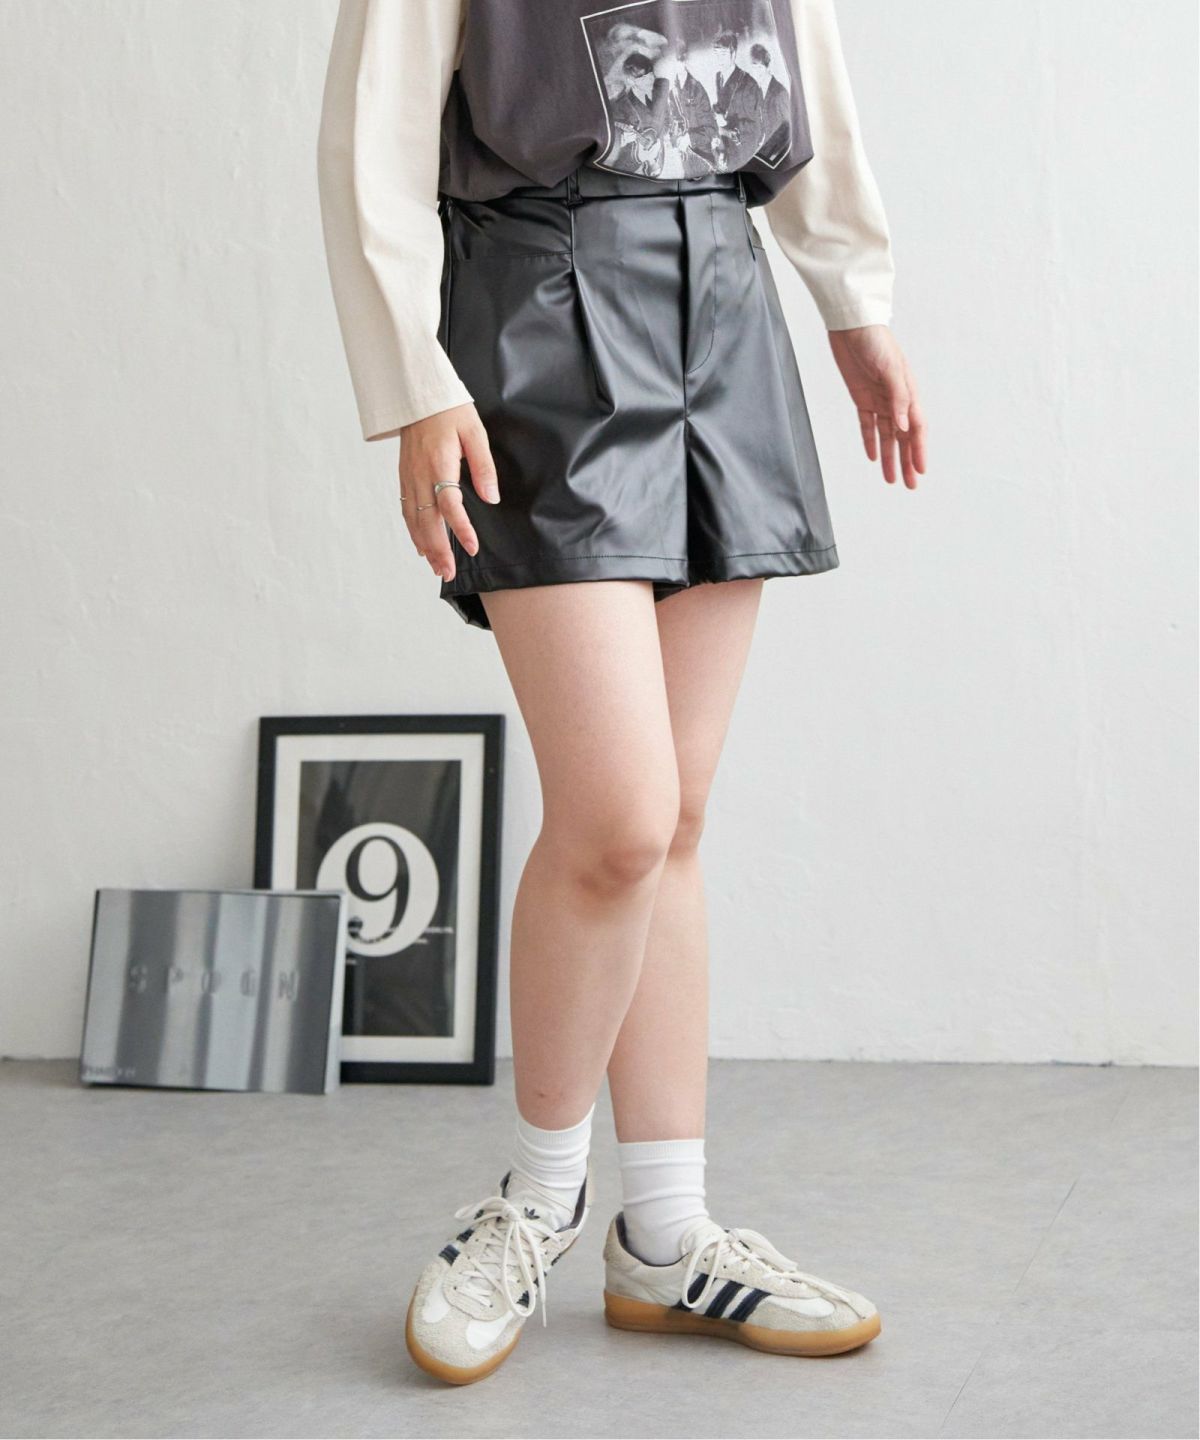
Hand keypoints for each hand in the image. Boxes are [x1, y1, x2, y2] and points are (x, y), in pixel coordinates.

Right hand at [398, 403, 499, 581]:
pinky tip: (421, 547)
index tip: (473, 547)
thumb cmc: (449, 409)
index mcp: (438, 463)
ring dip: (425, 546)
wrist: (417, 392)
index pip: (449, 504)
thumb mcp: (475, 432)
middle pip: (427, 520)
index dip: (460, 528)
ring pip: (414, 519)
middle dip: (438, 549)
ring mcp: (408, 476)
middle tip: (449, 573)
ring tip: (436, 569)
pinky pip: (406, 509)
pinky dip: (413, 531)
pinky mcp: (404, 476)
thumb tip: (491, 497)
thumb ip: (483, 466)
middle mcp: (419, 474)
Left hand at [828, 325, 926, 488]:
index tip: (920, 470)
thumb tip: (903, 427)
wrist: (852, 326)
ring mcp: (879, 400)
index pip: (917, 428)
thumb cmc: (875, 341)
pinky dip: (870, 441)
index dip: (919, 450)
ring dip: (889, 457)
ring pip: (886, 436)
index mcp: (908, 392)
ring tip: (891, 479)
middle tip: (910, 485)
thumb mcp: (890, 368)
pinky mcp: (862, 398)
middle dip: (907, 461)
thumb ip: (898, 398)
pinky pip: (868, 425)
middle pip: (904, 437)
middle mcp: (896, 400)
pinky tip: (872, 457)